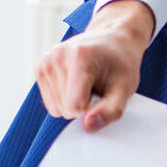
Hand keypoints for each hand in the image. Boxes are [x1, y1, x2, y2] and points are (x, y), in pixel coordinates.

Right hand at [35, 0, 153, 131]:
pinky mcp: (40, 68)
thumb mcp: (126, 88)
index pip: (74, 106)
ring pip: (55, 108)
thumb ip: (111, 110)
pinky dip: (64, 98)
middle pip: (64, 109)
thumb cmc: (121, 63)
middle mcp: (57, 56)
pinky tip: (75, 82)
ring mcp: (46, 61)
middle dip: (82, 105)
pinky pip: (50, 102)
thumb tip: (88, 126)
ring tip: (86, 83)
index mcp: (80, 58)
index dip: (91, 109)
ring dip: (72, 102)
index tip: (102, 94)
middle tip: (96, 86)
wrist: (112, 39)